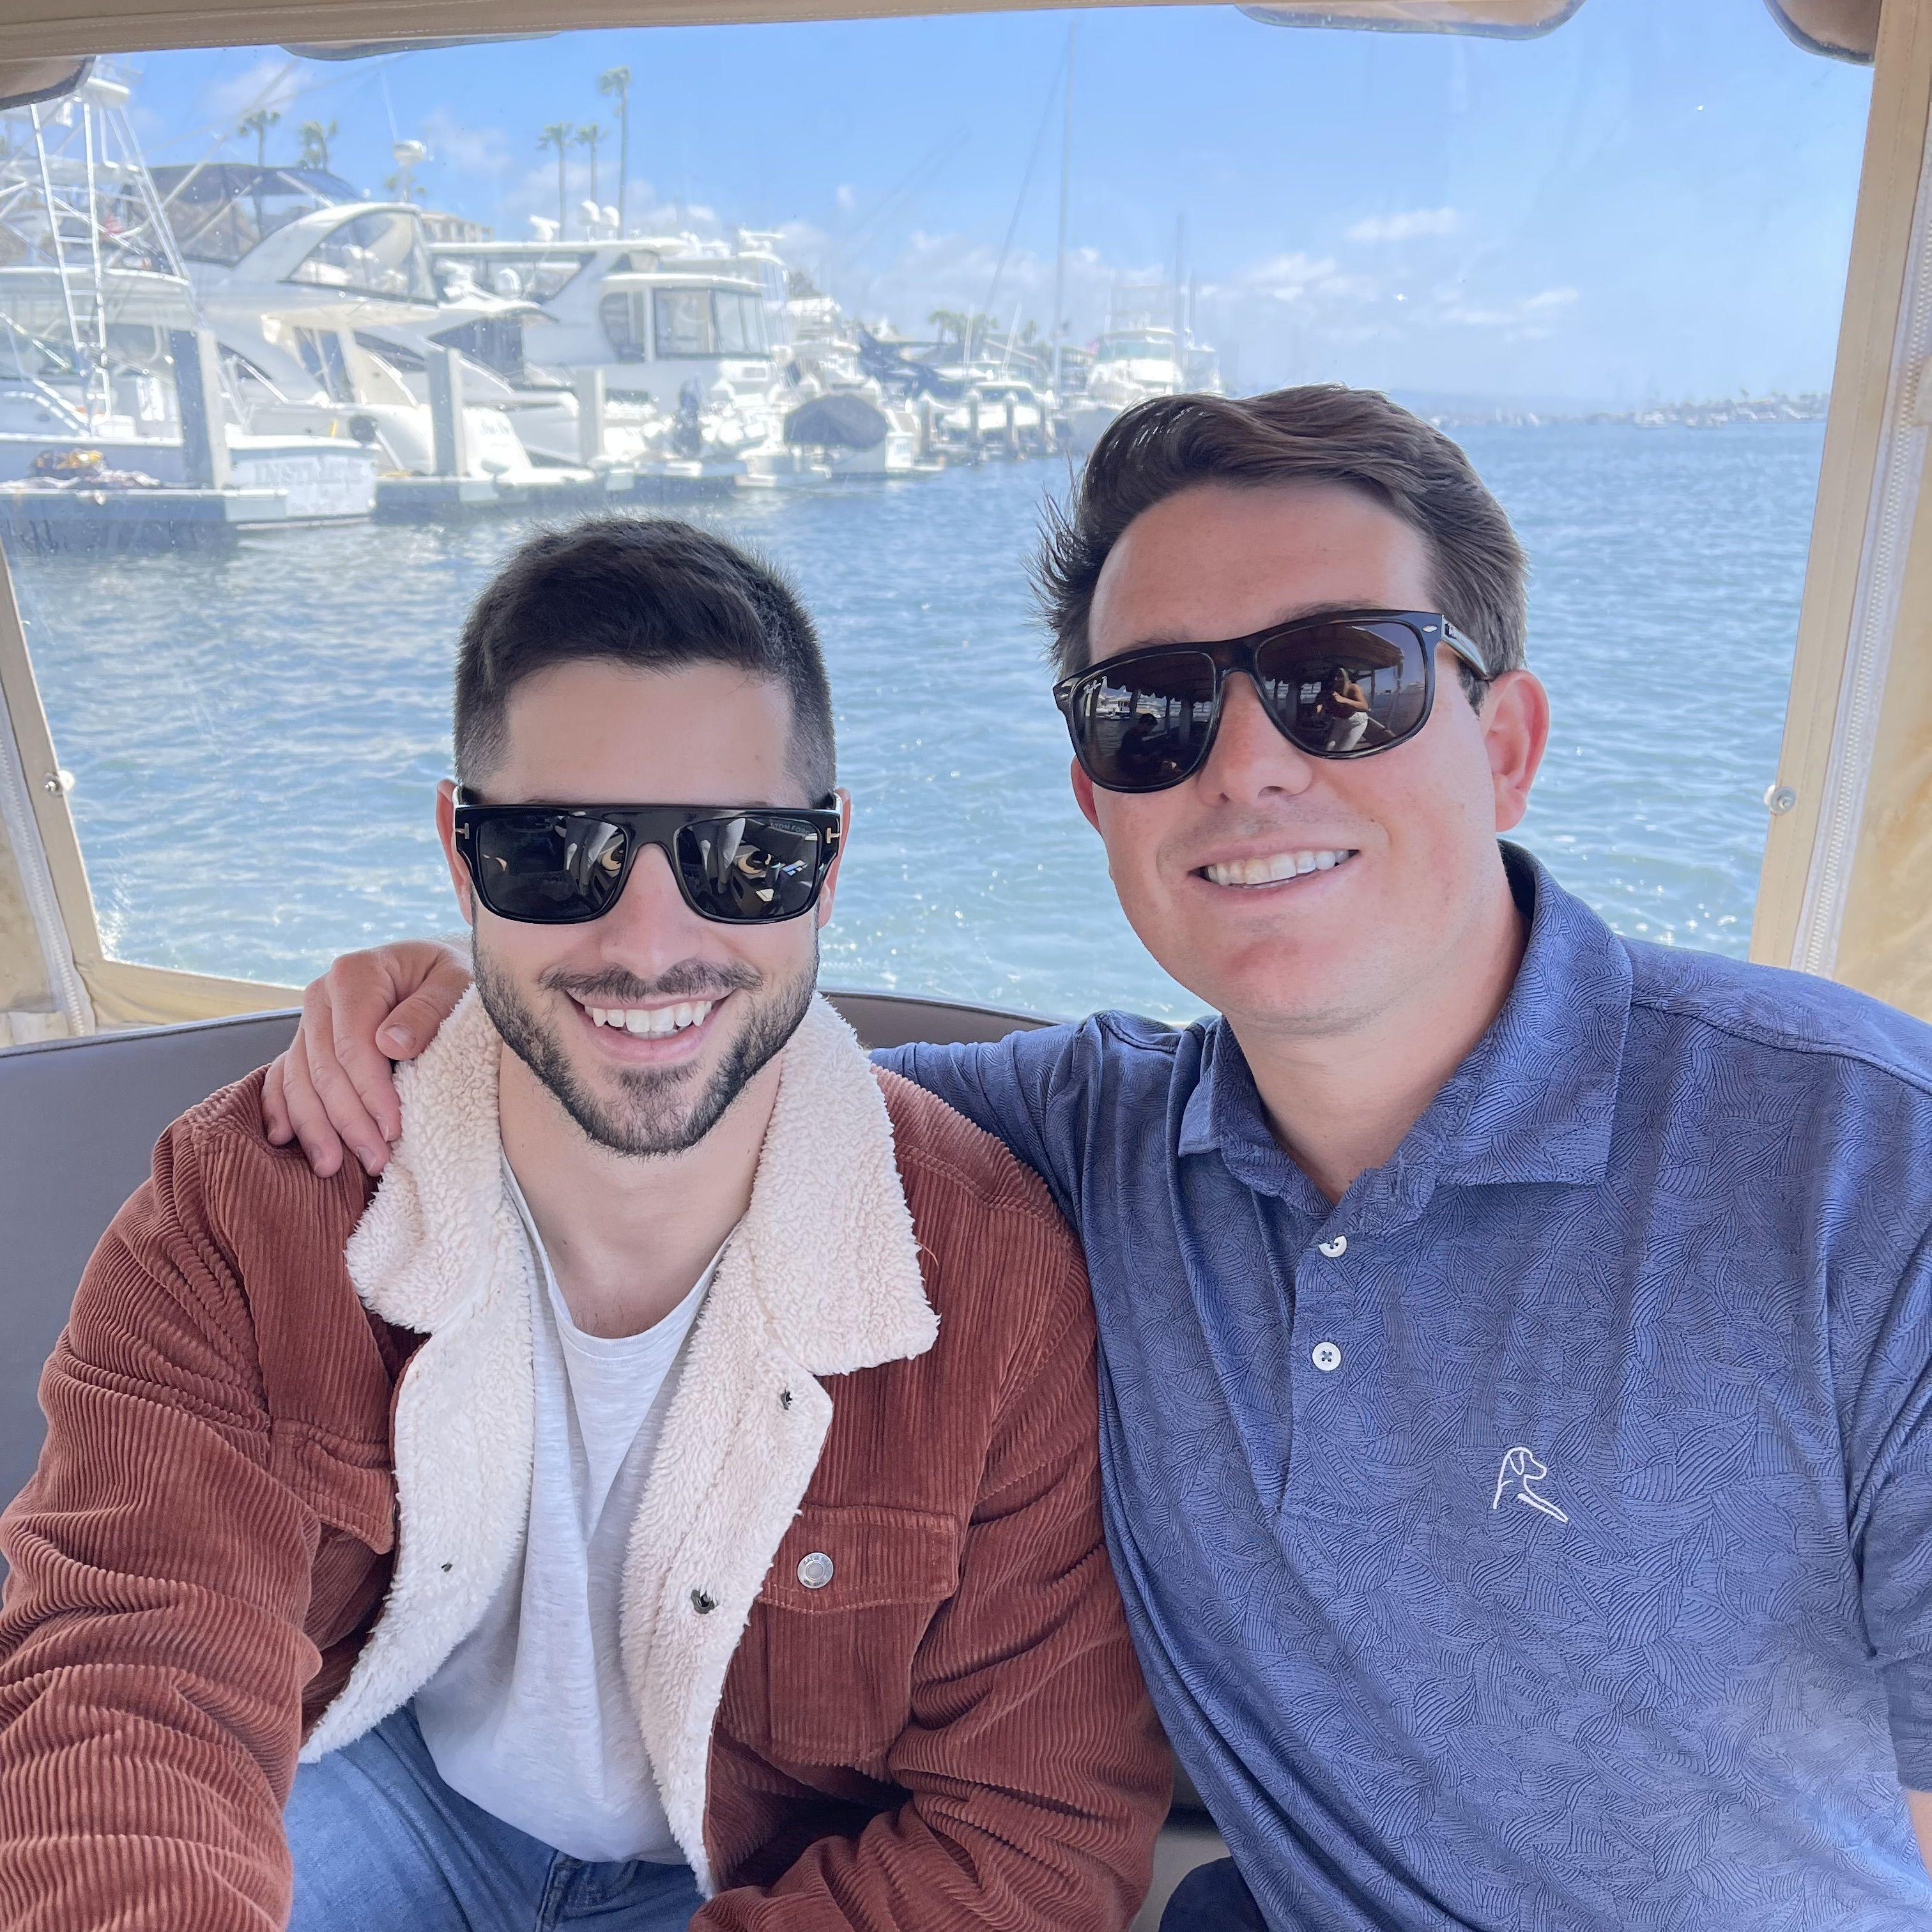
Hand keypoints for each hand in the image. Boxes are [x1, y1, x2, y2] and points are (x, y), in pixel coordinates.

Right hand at [262, 940, 472, 1176]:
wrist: (437, 969)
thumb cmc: (452, 978)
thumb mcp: (456, 983)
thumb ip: (427, 1010)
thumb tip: (391, 1043)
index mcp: (355, 975)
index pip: (353, 1046)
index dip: (370, 1093)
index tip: (393, 1130)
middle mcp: (321, 995)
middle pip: (324, 1069)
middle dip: (347, 1121)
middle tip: (374, 1161)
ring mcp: (310, 1019)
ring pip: (299, 1079)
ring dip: (314, 1127)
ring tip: (331, 1167)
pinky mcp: (307, 1040)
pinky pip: (283, 1076)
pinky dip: (282, 1107)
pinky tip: (285, 1139)